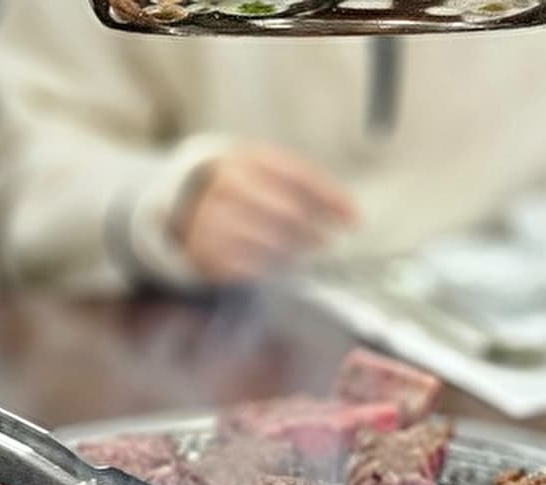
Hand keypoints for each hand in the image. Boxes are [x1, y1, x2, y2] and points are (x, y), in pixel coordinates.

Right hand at [175, 145, 356, 283]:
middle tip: (326, 238)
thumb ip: (314, 189)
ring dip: (296, 249)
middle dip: (314, 229)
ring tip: (304, 248)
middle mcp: (228, 185)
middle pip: (288, 210)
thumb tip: (352, 215)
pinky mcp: (208, 251)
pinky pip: (253, 266)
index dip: (331, 198)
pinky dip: (273, 266)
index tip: (353, 219)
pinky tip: (280, 260)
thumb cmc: (248, 190)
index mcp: (247, 158)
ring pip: (272, 241)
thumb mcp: (274, 175)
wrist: (192, 205)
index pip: (299, 176)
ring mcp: (214, 218)